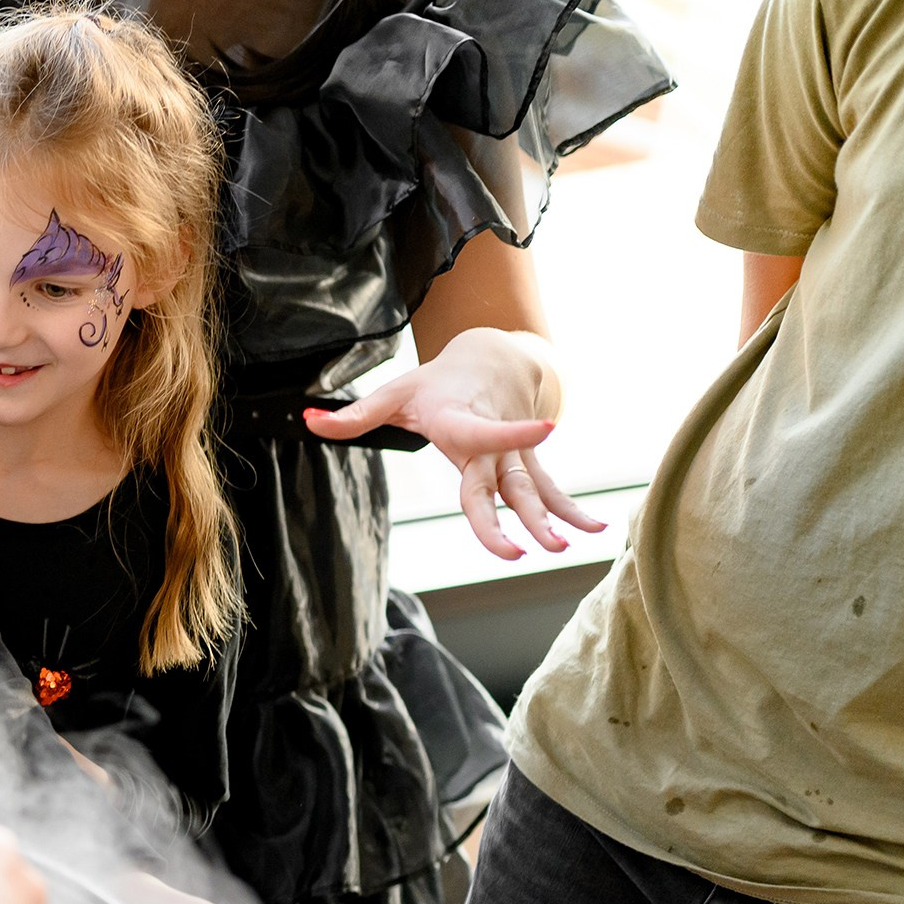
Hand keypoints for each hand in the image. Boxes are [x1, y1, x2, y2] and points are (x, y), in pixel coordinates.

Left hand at [304, 328, 603, 559]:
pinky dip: (570, 509)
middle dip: (520, 516)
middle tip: (532, 547)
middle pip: (504, 484)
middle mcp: (491, 442)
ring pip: (532, 490)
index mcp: (459, 422)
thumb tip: (307, 419)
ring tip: (565, 548)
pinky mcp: (526, 462)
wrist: (492, 356)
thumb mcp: (393, 393)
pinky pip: (549, 489)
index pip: (481, 433)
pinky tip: (595, 529)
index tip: (544, 429)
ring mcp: (513, 454)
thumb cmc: (437, 381)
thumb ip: (353, 415)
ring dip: (551, 519)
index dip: (509, 432)